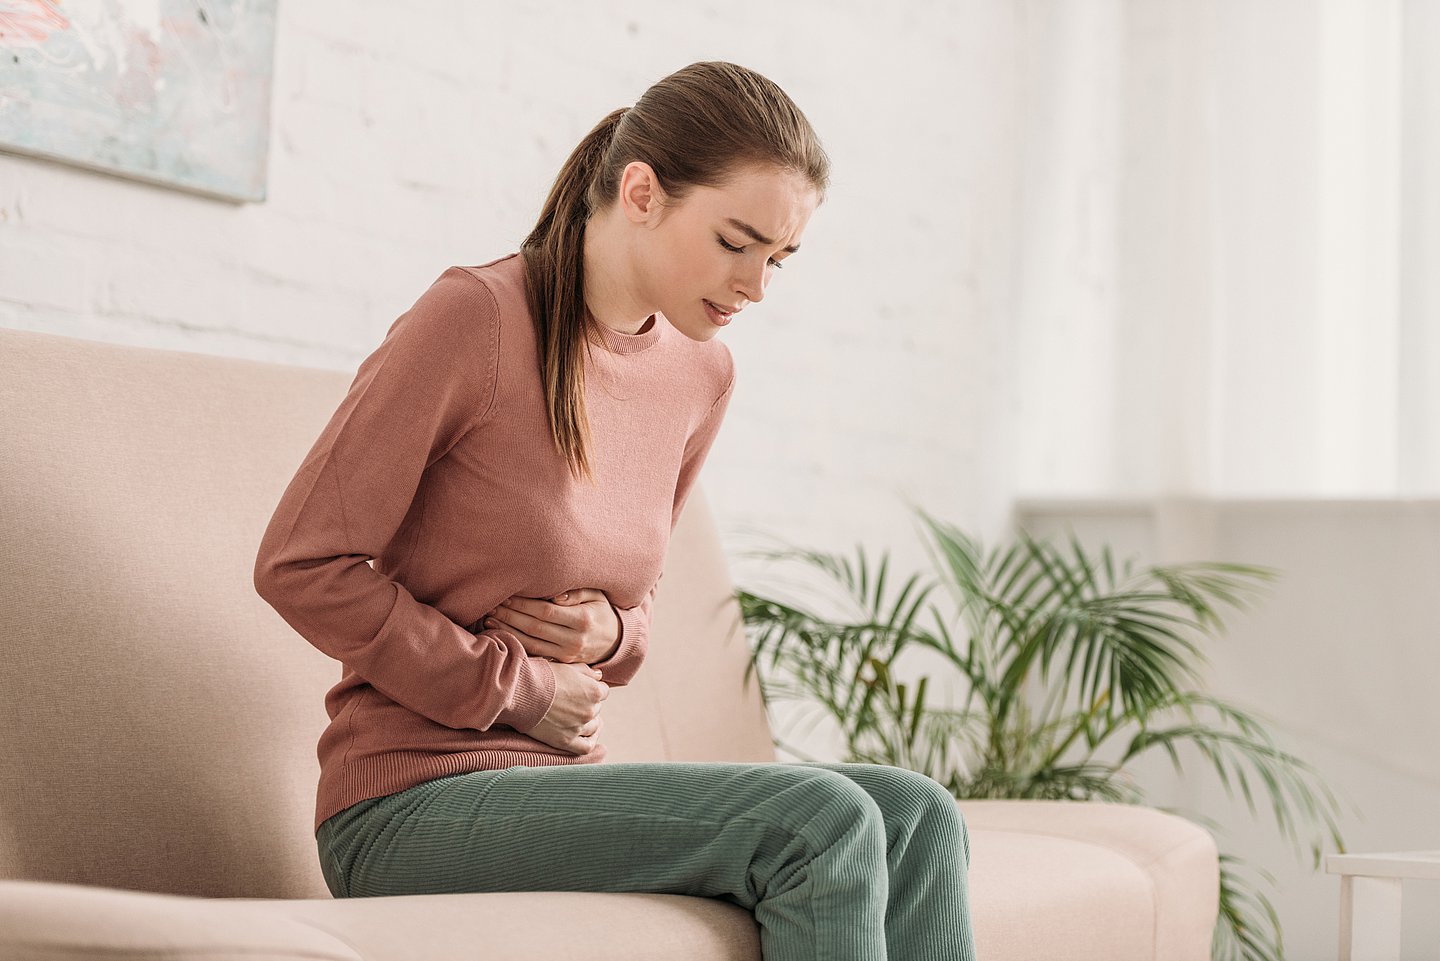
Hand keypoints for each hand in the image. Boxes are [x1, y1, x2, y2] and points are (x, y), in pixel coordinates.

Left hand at [479, 588, 620, 666]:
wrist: (615, 641)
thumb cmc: (601, 611)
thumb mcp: (596, 596)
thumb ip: (576, 593)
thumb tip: (555, 596)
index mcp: (582, 620)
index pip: (545, 611)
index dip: (523, 604)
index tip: (506, 596)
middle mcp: (574, 639)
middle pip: (535, 627)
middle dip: (510, 616)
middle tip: (492, 606)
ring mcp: (567, 654)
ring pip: (531, 643)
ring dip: (508, 631)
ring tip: (490, 619)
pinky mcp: (561, 662)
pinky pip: (534, 653)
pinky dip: (516, 643)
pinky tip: (501, 634)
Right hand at [528, 661, 608, 755]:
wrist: (521, 692)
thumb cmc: (542, 675)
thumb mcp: (567, 666)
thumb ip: (586, 671)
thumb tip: (599, 675)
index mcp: (594, 691)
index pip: (602, 691)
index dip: (591, 689)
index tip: (579, 689)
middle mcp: (590, 710)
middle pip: (596, 708)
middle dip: (587, 704)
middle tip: (570, 700)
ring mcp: (578, 727)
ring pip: (593, 726)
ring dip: (587, 721)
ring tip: (574, 716)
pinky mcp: (566, 741)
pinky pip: (586, 746)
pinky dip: (589, 740)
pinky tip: (586, 735)